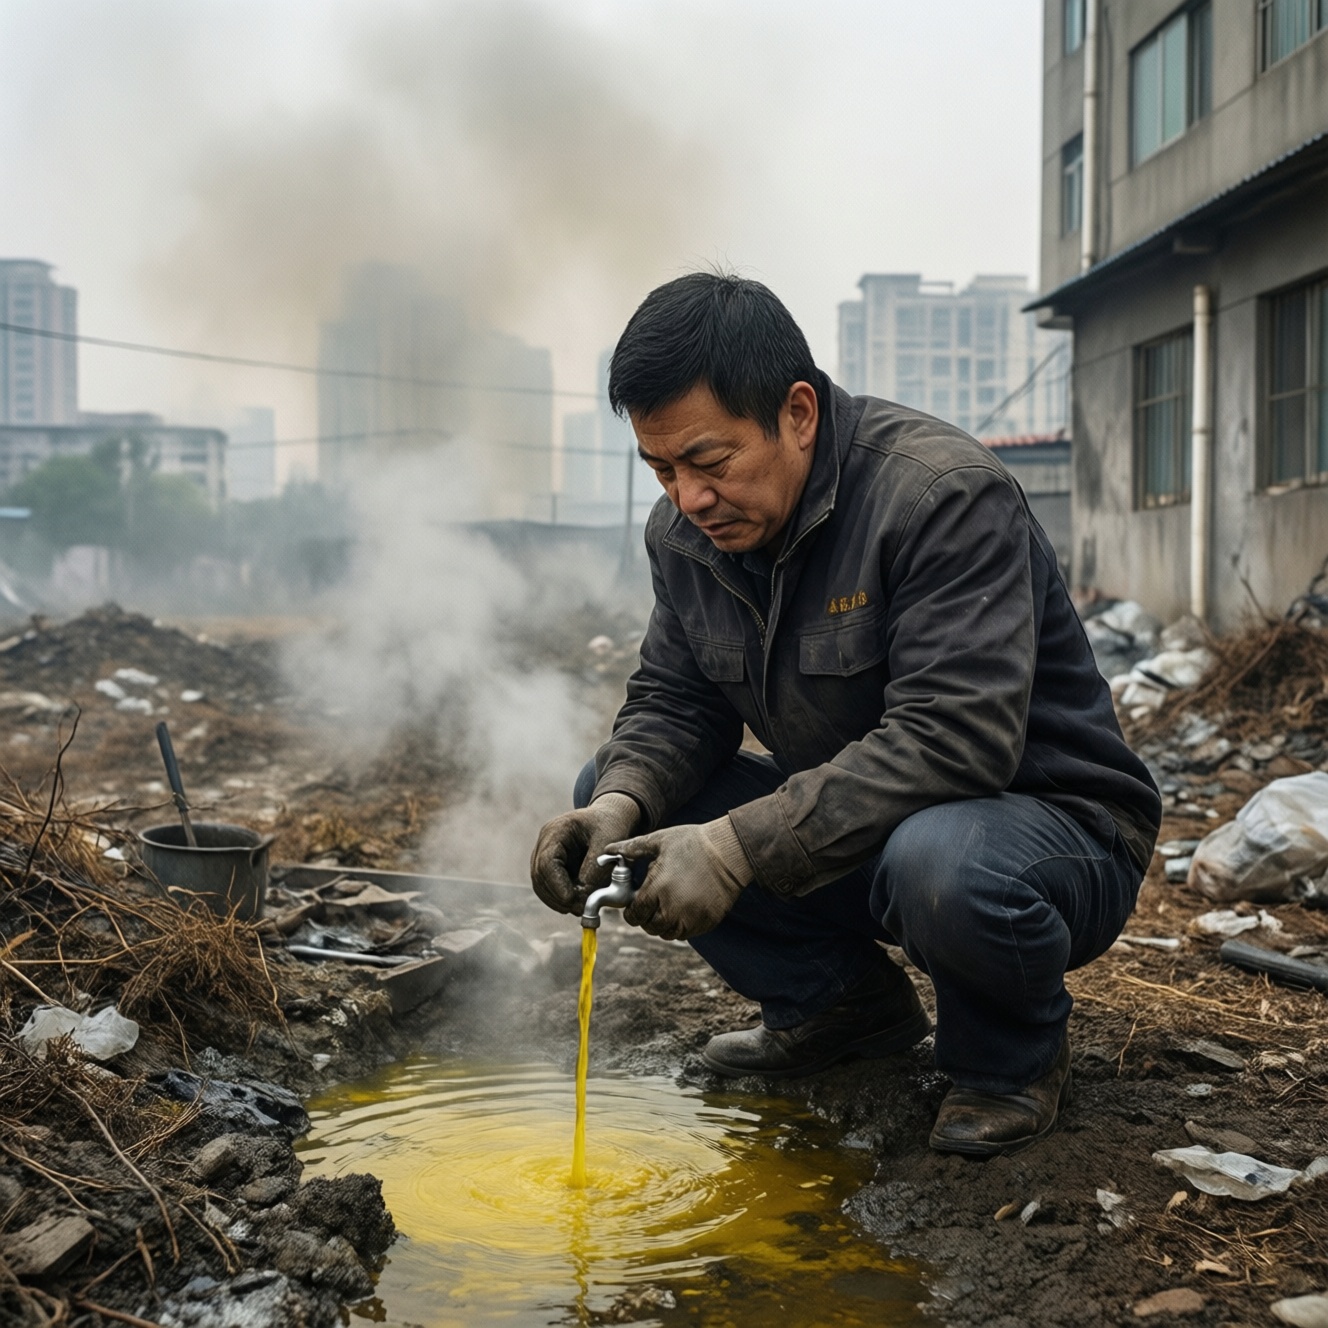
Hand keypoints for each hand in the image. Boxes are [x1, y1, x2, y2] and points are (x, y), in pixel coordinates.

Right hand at [530, 793, 639, 914]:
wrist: (611, 817)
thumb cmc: (610, 825)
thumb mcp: (608, 843)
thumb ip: (596, 869)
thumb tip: (582, 898)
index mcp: (556, 830)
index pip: (547, 862)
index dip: (557, 884)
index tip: (572, 900)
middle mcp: (545, 842)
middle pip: (540, 876)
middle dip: (558, 896)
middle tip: (580, 909)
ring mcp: (545, 854)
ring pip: (542, 884)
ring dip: (558, 900)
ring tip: (580, 908)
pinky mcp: (552, 866)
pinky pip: (550, 886)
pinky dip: (561, 898)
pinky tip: (577, 904)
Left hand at [608, 817, 753, 940]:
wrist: (730, 850)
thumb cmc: (692, 842)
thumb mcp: (659, 840)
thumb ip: (631, 849)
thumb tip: (607, 851)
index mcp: (657, 888)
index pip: (634, 914)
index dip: (632, 910)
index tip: (637, 902)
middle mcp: (673, 908)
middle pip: (649, 927)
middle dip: (647, 916)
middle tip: (653, 901)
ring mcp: (691, 918)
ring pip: (667, 933)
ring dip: (664, 923)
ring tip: (669, 904)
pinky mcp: (707, 922)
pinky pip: (687, 934)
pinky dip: (682, 925)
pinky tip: (685, 907)